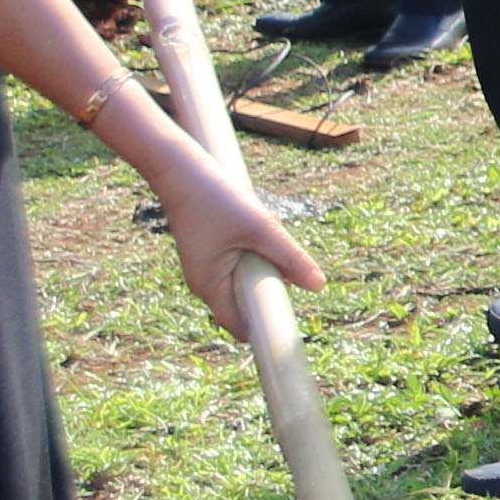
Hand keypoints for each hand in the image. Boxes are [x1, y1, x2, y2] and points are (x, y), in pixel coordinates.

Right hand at [157, 142, 322, 343]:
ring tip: (263, 235)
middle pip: (247, 306)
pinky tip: (255, 227)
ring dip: (264, 268)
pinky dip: (253, 254)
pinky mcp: (209, 256)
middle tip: (283, 262)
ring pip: (245, 283)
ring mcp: (206, 271)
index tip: (293, 316)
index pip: (244, 328)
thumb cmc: (216, 200)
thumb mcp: (261, 229)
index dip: (269, 327)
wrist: (180, 171)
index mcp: (212, 288)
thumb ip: (290, 258)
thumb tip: (319, 286)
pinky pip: (239, 267)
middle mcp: (205, 286)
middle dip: (270, 290)